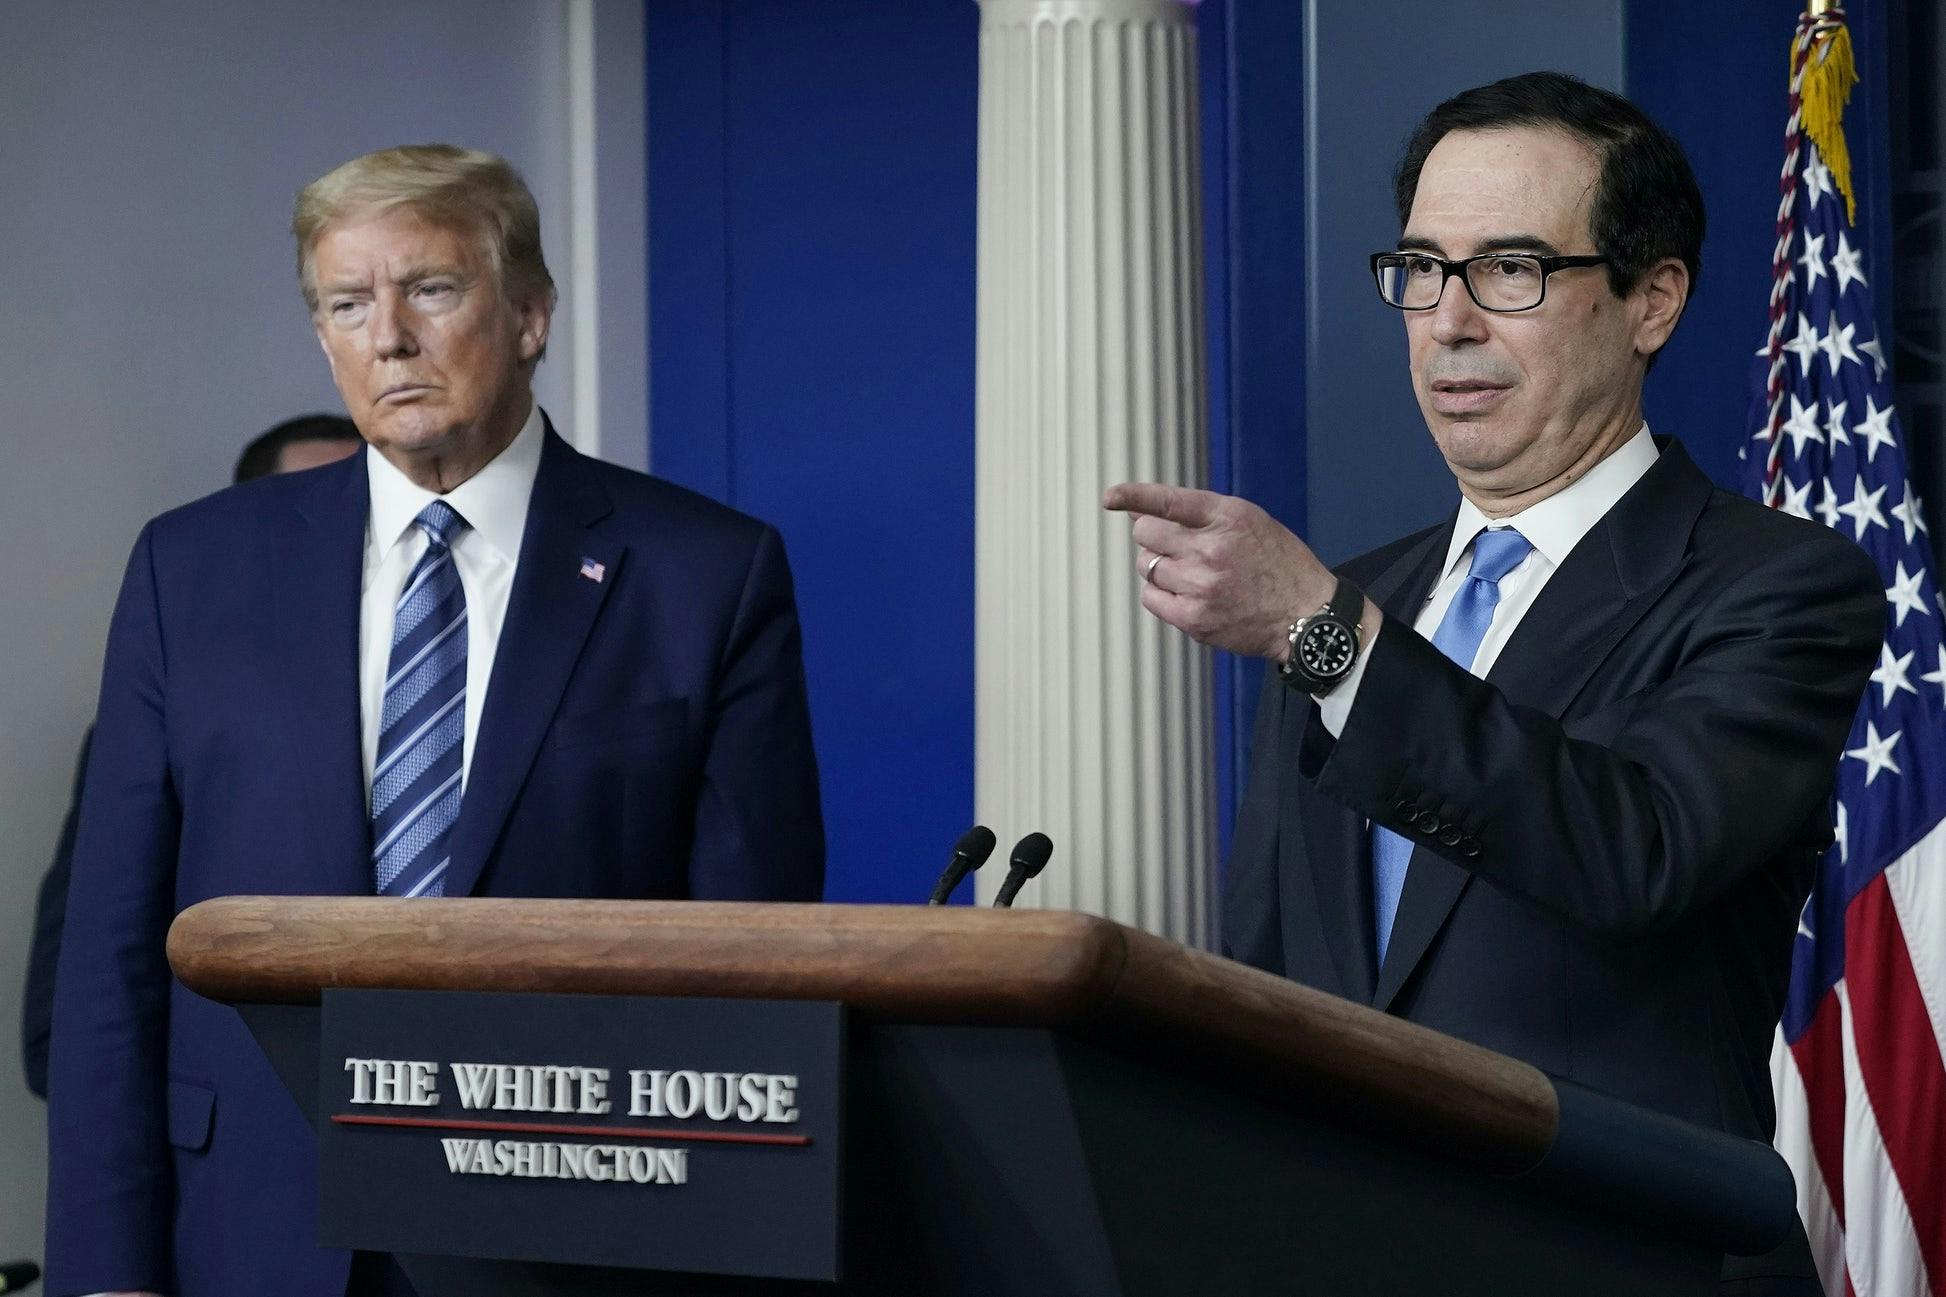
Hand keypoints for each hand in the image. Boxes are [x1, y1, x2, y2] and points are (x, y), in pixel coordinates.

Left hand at [1103, 482, 1335, 660]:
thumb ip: (1196, 513)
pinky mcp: (1194, 619)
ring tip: (1193, 573)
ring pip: (1146, 567)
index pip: (1167, 501)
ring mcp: (1200, 587)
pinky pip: (1151, 597)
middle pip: (1146, 535)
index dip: (1133, 496)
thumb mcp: (1247, 520)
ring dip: (1160, 566)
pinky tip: (1187, 593)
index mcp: (1228, 517)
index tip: (1110, 498)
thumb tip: (1138, 513)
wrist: (1305, 615)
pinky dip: (1161, 593)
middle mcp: (1211, 550)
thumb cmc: (1277, 564)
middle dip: (1155, 538)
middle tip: (1181, 547)